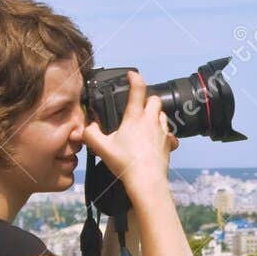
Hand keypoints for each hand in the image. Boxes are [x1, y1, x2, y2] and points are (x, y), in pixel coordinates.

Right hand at [82, 70, 178, 192]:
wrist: (147, 181)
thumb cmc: (126, 164)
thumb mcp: (101, 148)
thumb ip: (90, 134)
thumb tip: (87, 127)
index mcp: (135, 118)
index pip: (138, 90)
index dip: (135, 78)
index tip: (132, 74)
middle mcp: (151, 121)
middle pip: (155, 100)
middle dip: (147, 99)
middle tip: (138, 106)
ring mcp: (162, 132)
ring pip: (162, 115)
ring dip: (155, 115)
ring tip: (144, 124)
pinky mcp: (169, 143)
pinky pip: (168, 133)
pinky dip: (162, 133)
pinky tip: (155, 140)